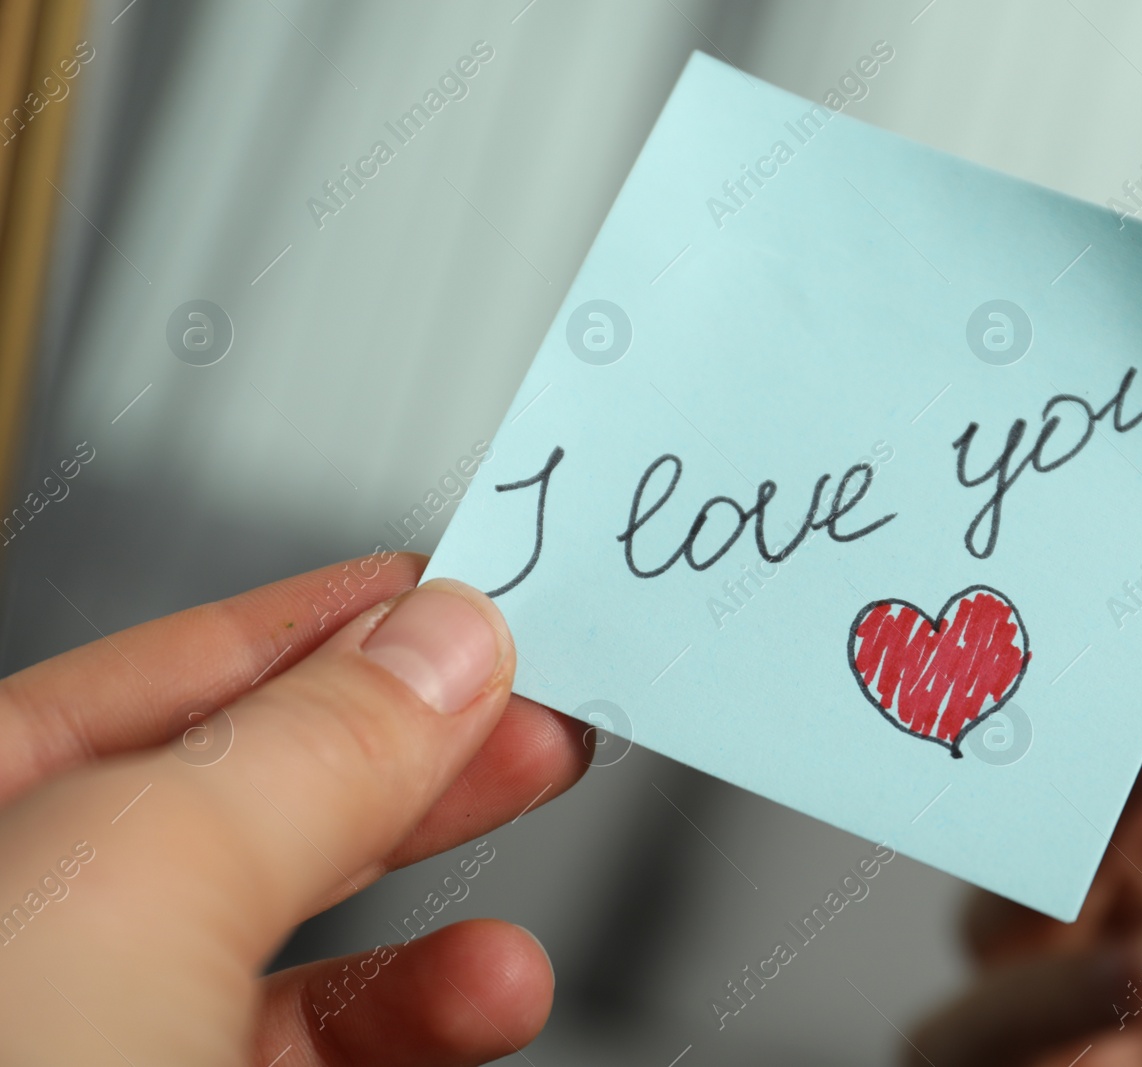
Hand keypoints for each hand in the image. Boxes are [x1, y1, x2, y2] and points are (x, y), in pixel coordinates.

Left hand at [0, 554, 588, 1065]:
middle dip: (403, 733)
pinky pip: (315, 1044)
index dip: (299, 626)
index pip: (133, 685)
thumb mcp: (145, 887)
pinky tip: (488, 990)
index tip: (437, 596)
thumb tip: (441, 644)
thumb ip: (303, 750)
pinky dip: (420, 1009)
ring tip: (533, 800)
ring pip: (287, 923)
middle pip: (236, 792)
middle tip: (522, 693)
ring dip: (438, 871)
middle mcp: (25, 926)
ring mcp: (94, 1030)